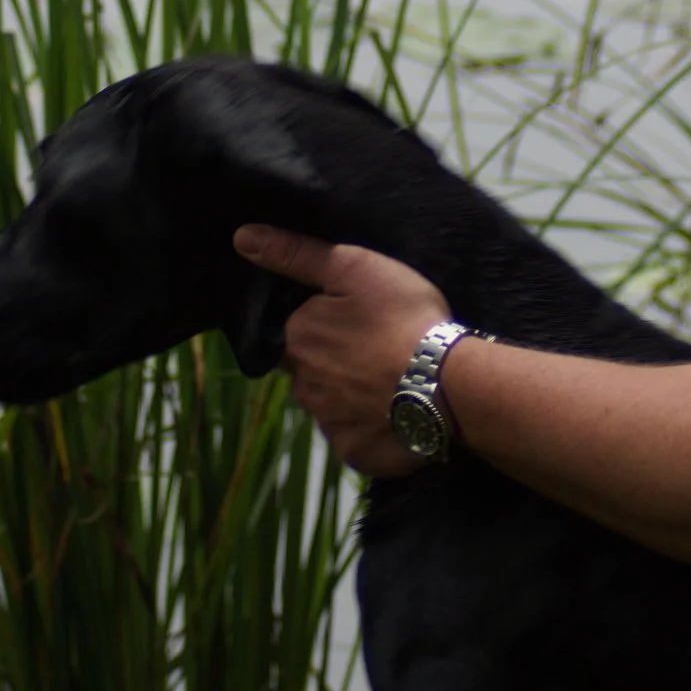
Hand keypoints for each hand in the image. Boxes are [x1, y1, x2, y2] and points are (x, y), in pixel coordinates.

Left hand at [233, 224, 450, 477]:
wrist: (448, 382)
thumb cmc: (402, 318)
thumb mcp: (354, 268)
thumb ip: (297, 254)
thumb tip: (243, 238)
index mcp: (297, 340)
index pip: (292, 333)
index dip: (320, 327)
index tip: (353, 323)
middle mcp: (303, 386)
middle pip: (309, 372)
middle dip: (332, 364)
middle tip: (374, 351)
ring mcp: (328, 424)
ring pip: (330, 407)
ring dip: (349, 396)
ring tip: (389, 382)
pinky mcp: (354, 453)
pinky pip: (354, 438)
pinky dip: (369, 427)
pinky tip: (395, 412)